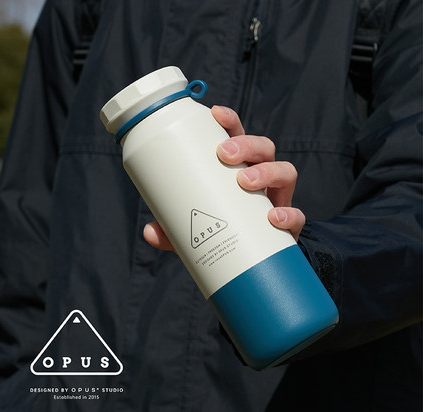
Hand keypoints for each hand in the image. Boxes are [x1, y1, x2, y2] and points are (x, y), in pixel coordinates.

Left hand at [144, 105, 304, 249]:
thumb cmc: (222, 233)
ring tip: (245, 180)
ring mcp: (277, 199)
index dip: (229, 122)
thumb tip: (149, 232)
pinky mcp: (289, 225)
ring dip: (267, 171)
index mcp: (238, 170)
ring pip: (285, 171)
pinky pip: (297, 215)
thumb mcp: (194, 229)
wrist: (250, 261)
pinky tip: (273, 218)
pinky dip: (288, 214)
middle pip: (263, 148)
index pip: (238, 137)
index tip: (215, 114)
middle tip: (223, 154)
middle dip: (246, 144)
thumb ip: (173, 230)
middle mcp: (261, 178)